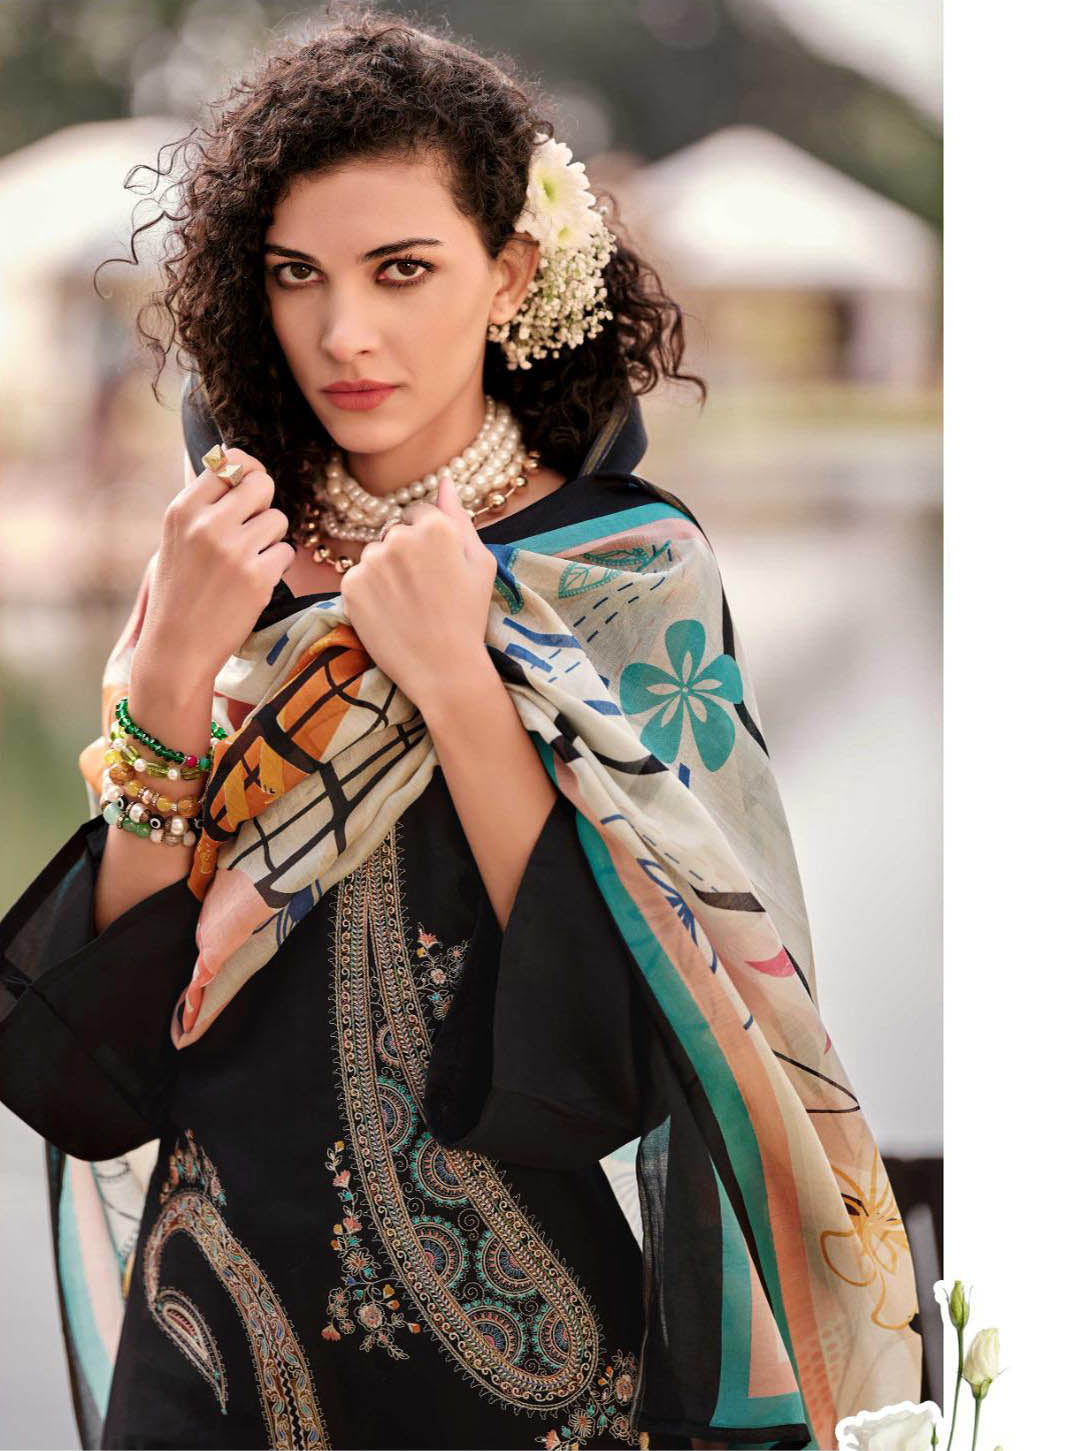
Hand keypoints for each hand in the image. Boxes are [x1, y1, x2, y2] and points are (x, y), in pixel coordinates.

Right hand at [135, 446, 294, 691]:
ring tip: (250, 560)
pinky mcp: (257, 577)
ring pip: (279, 519)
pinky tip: (256, 582)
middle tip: (253, 530)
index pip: (229, 462)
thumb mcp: (175, 540)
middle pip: (262, 484)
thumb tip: (234, 464)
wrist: (177, 649)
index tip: (248, 490)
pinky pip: (287, 552)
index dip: (247, 474)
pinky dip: (278, 566)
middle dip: (264, 505)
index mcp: (182, 510)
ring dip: (272, 539)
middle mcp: (206, 524)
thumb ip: (202, 506)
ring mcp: (233, 550)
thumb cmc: (179, 594)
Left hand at [339, 472, 496, 709]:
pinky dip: (369, 592)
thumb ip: (460, 517)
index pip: (419, 513)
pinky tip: (389, 613)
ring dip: (385, 572)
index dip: (429, 542)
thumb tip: (444, 480)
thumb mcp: (480, 563)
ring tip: (406, 604)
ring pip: (374, 554)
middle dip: (405, 553)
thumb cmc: (469, 616)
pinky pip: (357, 576)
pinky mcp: (350, 585)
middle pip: (394, 532)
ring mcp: (372, 561)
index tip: (436, 570)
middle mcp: (399, 537)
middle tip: (423, 590)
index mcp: (436, 526)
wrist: (444, 668)